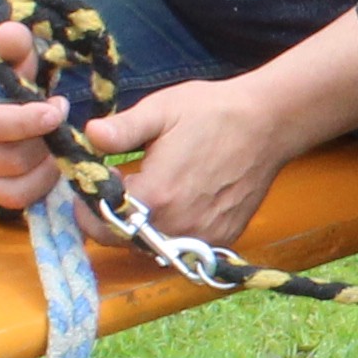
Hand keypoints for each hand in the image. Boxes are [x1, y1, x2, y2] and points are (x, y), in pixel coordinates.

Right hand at [0, 17, 74, 213]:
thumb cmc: (4, 75)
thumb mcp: (10, 56)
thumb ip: (13, 45)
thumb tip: (11, 33)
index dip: (26, 121)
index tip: (55, 112)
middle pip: (14, 157)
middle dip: (46, 138)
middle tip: (58, 112)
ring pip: (20, 180)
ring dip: (47, 160)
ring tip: (54, 135)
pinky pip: (19, 199)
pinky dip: (41, 183)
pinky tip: (50, 160)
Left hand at [78, 72, 303, 248]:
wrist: (267, 123)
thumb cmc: (212, 112)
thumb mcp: (161, 110)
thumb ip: (122, 128)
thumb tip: (90, 135)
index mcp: (156, 196)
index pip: (100, 222)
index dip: (89, 206)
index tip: (96, 186)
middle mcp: (178, 226)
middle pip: (124, 240)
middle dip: (112, 219)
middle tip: (119, 190)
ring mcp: (203, 236)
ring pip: (152, 247)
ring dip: (141, 228)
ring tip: (148, 195)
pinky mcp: (222, 238)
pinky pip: (183, 246)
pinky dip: (172, 232)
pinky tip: (178, 202)